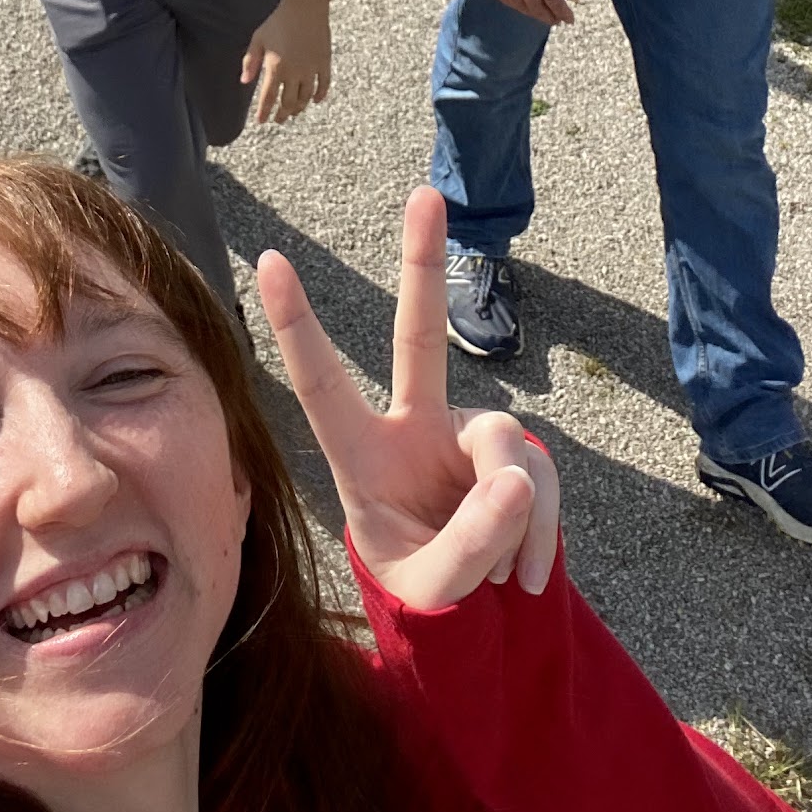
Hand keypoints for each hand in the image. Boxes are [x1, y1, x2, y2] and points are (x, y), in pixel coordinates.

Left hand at [241, 0, 330, 123]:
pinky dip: (319, 96)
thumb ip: (251, 61)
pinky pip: (324, 85)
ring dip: (299, 108)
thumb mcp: (259, 39)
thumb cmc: (278, 21)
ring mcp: (311, 68)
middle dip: (282, 114)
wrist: (305, 6)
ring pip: (306, 97)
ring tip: (294, 112)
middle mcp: (294, 72)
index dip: (264, 112)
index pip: (268, 98)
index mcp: (276, 67)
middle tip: (278, 119)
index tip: (261, 121)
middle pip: (289, 103)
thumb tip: (244, 82)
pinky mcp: (324, 63)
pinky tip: (315, 101)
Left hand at [258, 186, 559, 607]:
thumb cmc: (422, 591)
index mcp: (361, 456)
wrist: (472, 617)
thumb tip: (518, 479)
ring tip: (501, 576)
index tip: (270, 260)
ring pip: (506, 447)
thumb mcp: (429, 588)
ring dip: (513, 519)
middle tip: (424, 193)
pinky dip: (541, 528)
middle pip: (419, 337)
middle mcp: (413, 428)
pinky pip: (541, 475)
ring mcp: (466, 436)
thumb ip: (466, 543)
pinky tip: (530, 575)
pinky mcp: (514, 455)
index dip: (298, 325)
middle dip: (423, 264)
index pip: (322, 383)